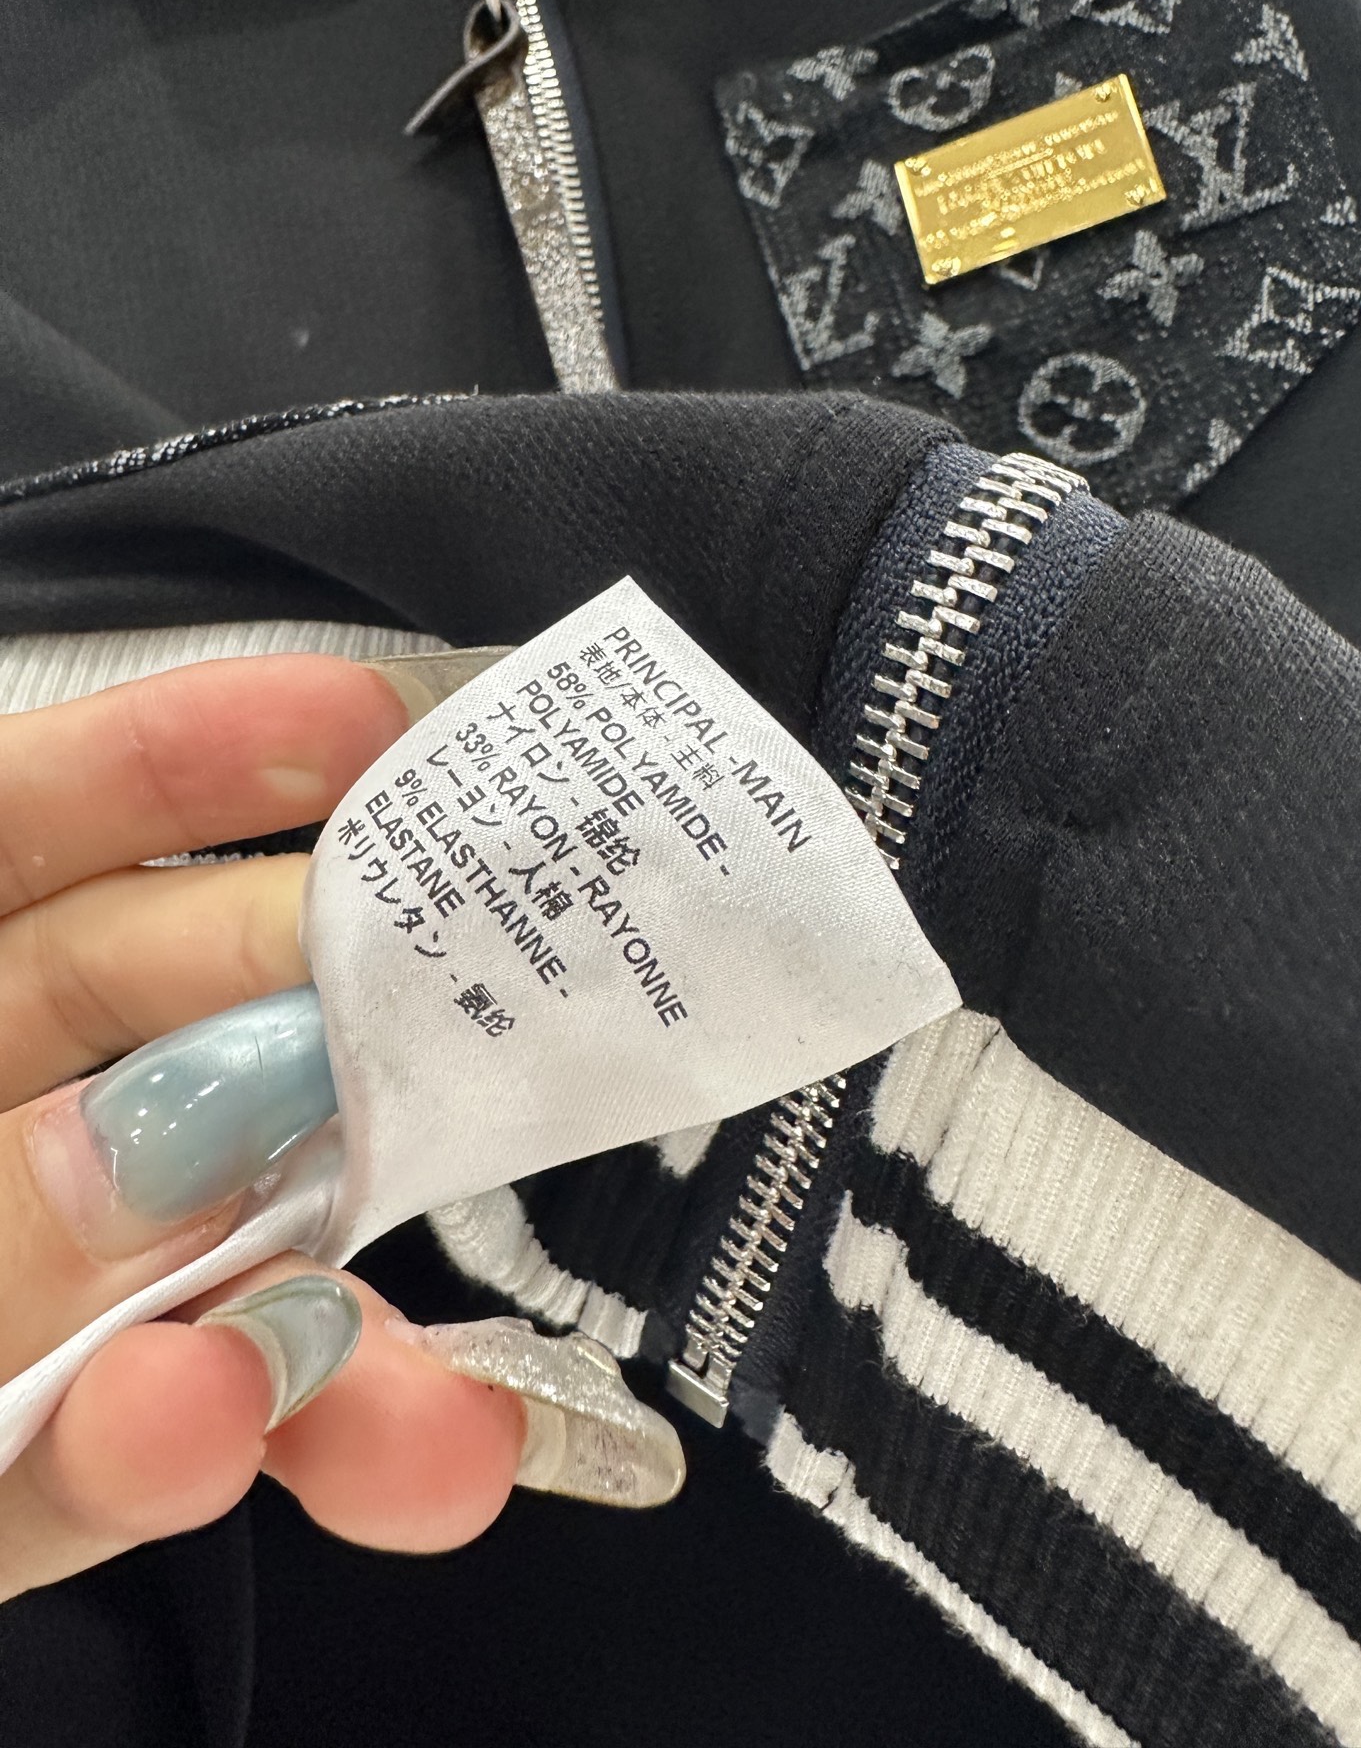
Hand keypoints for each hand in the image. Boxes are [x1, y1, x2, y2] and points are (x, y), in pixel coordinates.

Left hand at [0, 655, 522, 1603]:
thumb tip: (170, 1151)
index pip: (9, 834)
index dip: (181, 763)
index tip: (360, 732)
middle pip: (145, 1045)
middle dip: (332, 1052)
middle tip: (483, 1058)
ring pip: (165, 1278)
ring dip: (320, 1338)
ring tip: (424, 1413)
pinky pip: (85, 1456)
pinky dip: (178, 1457)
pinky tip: (241, 1451)